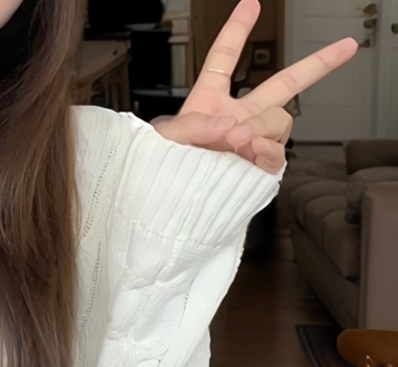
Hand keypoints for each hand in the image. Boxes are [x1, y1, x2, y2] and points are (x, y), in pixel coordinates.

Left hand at [151, 0, 358, 173]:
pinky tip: (252, 153)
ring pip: (278, 119)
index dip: (237, 30)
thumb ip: (194, 125)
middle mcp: (235, 119)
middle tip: (345, 47)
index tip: (250, 5)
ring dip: (261, 127)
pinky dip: (268, 151)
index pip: (224, 59)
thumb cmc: (157, 174)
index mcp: (207, 103)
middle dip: (316, 65)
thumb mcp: (165, 140)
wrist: (164, 210)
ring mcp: (249, 143)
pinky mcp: (256, 169)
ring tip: (237, 142)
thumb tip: (233, 126)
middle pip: (282, 84)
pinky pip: (277, 153)